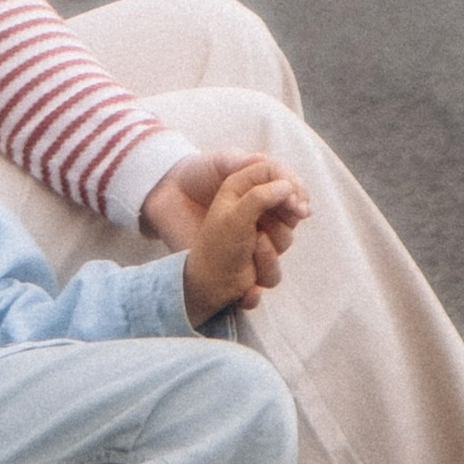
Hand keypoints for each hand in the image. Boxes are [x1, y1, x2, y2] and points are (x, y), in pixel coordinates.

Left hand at [143, 149, 308, 276]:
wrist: (165, 205)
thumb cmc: (196, 178)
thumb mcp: (225, 169)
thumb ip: (257, 179)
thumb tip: (287, 187)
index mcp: (260, 187)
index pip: (290, 191)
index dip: (298, 197)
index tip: (297, 205)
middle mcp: (260, 214)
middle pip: (290, 222)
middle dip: (287, 222)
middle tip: (278, 221)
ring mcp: (251, 240)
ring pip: (280, 253)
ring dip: (271, 253)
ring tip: (254, 242)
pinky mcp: (240, 265)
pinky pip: (257, 286)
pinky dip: (254, 294)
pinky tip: (248, 290)